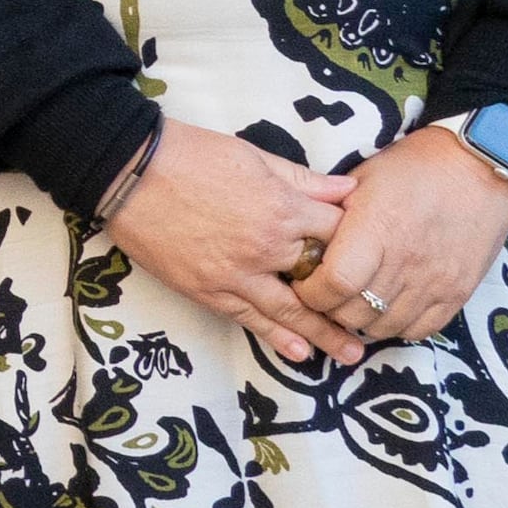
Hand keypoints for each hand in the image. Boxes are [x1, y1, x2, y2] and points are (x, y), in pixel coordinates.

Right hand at [104, 118, 365, 367]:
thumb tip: (347, 190)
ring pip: (292, 311)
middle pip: (323, 281)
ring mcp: (236, 274)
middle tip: (378, 318)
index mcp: (282, 208)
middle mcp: (266, 247)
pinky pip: (249, 319)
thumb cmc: (190, 153)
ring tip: (350, 354)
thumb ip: (302, 180)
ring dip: (324, 335)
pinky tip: (298, 353)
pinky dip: (276, 338)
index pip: (339, 234)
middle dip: (353, 299)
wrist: (128, 169)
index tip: (374, 257)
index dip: (359, 245)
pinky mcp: (207, 290)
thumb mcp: (253, 156)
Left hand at [286, 124, 507, 348]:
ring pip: (384, 326)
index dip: (311, 292)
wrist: (480, 168)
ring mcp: (435, 282)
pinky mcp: (458, 294)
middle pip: (355, 312)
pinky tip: (388, 306)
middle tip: (325, 294)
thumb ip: (330, 212)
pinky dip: (397, 324)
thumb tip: (301, 239)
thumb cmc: (416, 168)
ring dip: (362, 319)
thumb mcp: (362, 179)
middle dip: (330, 308)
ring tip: (355, 300)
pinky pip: (419, 330)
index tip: (305, 283)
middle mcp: (406, 262)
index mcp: (377, 229)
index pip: (334, 283)